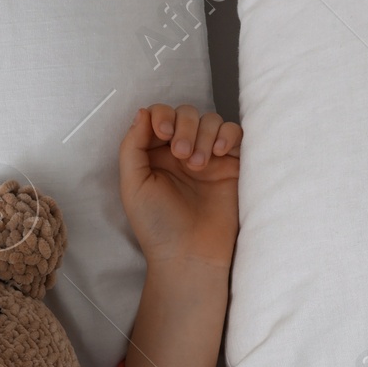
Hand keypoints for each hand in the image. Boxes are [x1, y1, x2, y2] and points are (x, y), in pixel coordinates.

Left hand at [120, 104, 242, 270]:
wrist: (190, 254)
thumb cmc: (158, 226)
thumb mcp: (133, 186)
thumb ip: (132, 147)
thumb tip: (142, 112)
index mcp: (156, 155)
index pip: (160, 116)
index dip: (162, 115)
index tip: (162, 133)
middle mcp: (182, 153)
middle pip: (187, 114)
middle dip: (184, 127)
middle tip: (182, 155)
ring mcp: (208, 158)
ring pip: (211, 121)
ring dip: (204, 135)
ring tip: (198, 165)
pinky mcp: (232, 165)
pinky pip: (235, 133)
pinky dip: (227, 135)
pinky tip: (218, 154)